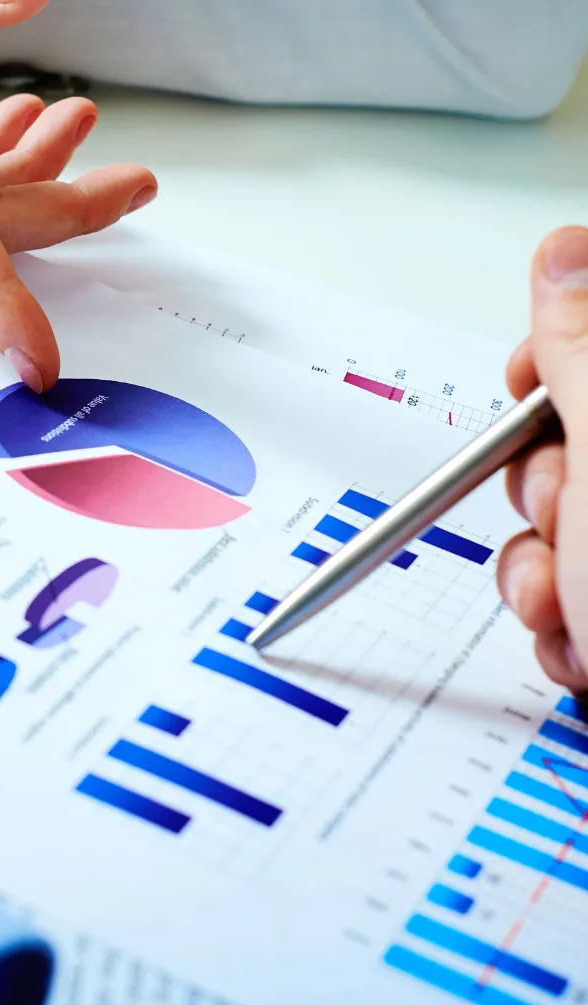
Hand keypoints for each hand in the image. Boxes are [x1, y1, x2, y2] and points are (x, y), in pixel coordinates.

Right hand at [499, 226, 587, 690]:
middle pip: (577, 436)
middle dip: (541, 485)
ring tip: (565, 603)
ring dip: (536, 569)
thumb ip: (586, 350)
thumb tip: (563, 253)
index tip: (531, 380)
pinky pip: (570, 584)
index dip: (557, 349)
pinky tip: (583, 643)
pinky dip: (560, 620)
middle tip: (562, 511)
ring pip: (564, 523)